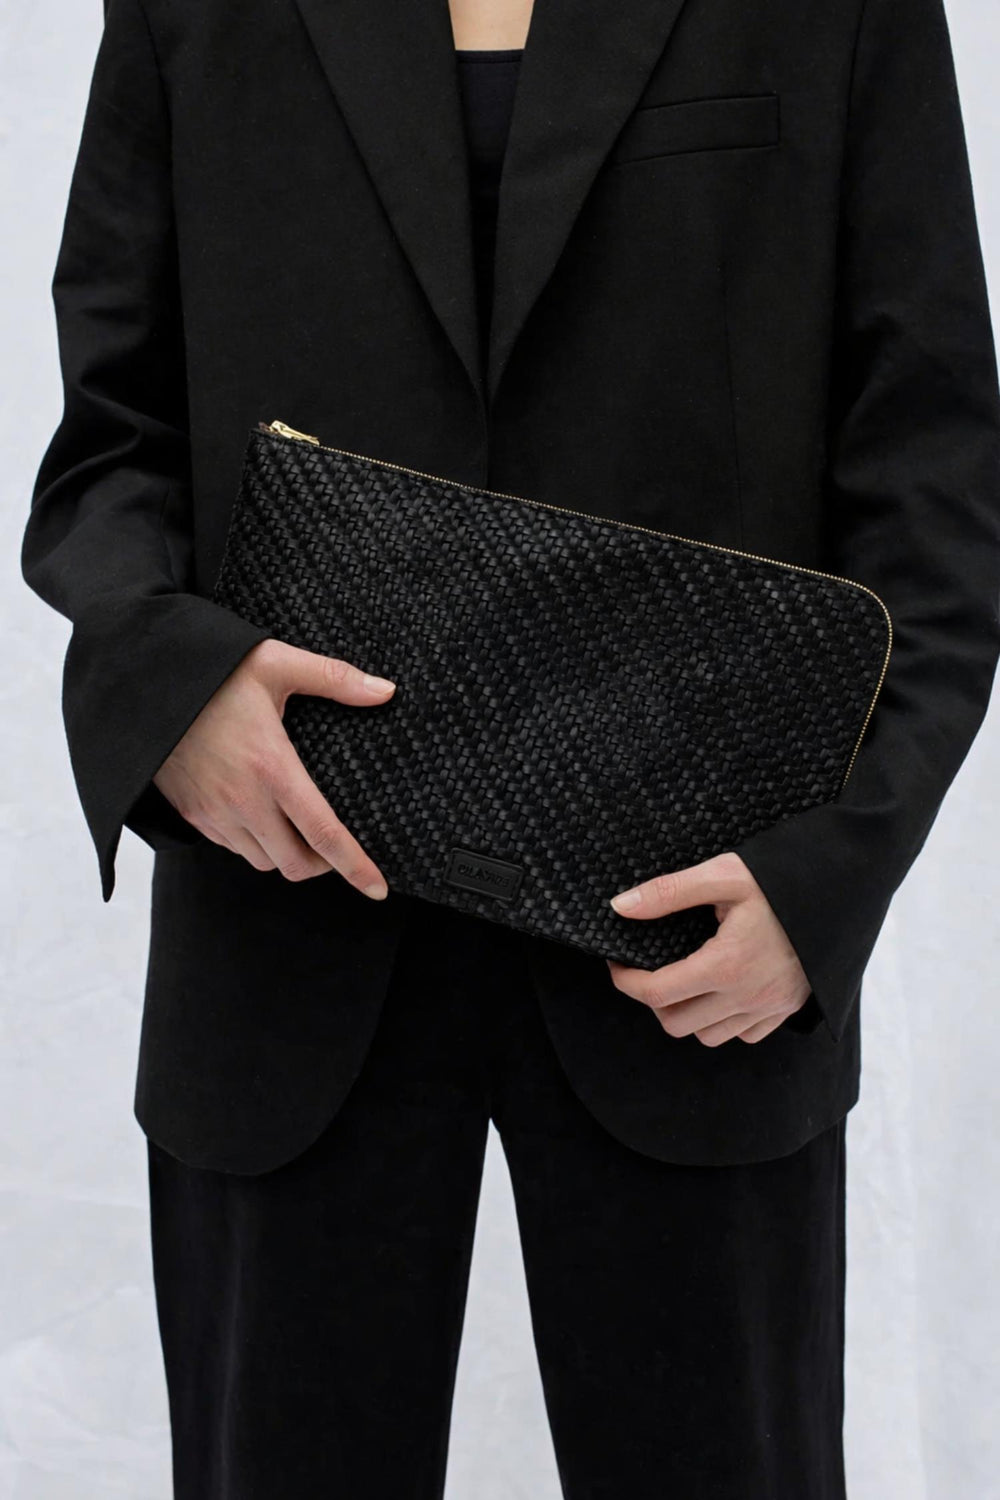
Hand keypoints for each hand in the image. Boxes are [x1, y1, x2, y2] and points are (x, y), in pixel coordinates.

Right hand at [152, 638, 394, 896]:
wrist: (143, 681)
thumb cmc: (212, 670)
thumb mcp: (276, 662)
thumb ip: (335, 678)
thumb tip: (386, 691)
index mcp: (272, 767)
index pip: (324, 834)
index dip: (355, 867)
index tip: (377, 889)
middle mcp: (243, 800)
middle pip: (295, 864)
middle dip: (323, 865)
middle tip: (336, 845)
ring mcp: (213, 811)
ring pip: (262, 861)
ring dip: (287, 855)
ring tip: (299, 829)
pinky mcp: (192, 813)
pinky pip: (232, 848)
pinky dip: (255, 844)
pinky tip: (262, 817)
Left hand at [606, 851, 810, 1045]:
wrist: (842, 889)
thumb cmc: (781, 878)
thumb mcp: (724, 874)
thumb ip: (669, 892)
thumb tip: (621, 907)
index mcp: (727, 965)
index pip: (657, 992)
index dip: (625, 981)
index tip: (617, 963)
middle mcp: (748, 996)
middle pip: (676, 1023)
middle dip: (653, 1000)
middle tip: (649, 969)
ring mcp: (770, 1008)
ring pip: (708, 1036)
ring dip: (687, 1014)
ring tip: (684, 980)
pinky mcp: (787, 1010)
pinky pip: (744, 1035)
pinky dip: (723, 1022)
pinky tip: (720, 990)